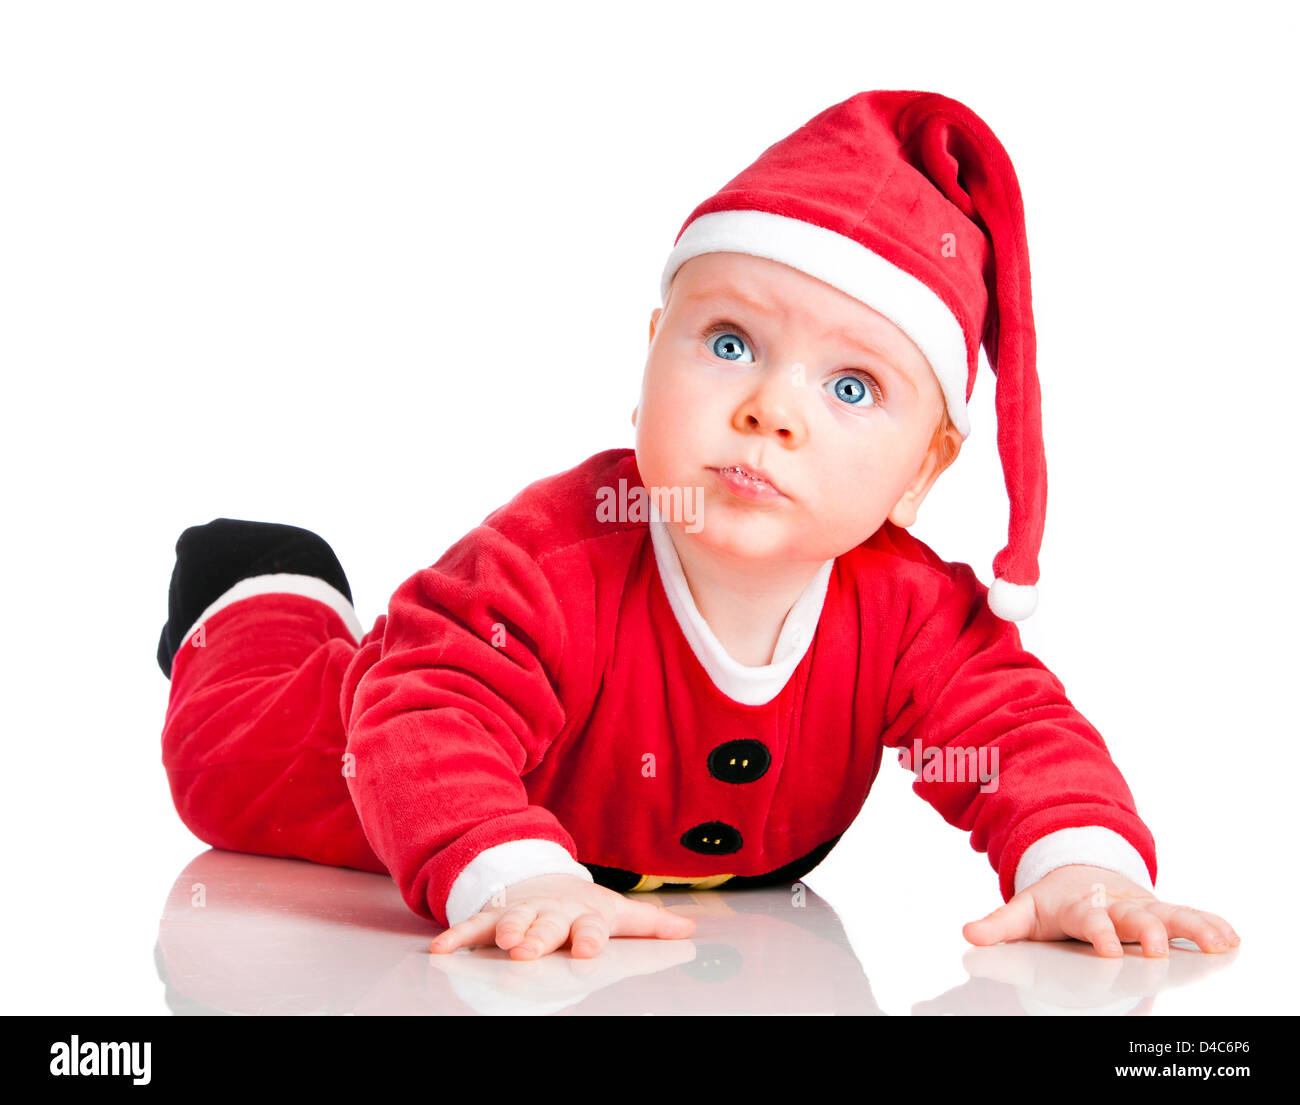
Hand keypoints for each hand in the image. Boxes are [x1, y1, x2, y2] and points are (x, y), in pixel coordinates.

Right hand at [428, 873, 695, 959]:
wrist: (541, 878)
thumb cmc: (583, 907)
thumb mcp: (615, 911)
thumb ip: (649, 924)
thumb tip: (691, 929)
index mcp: (584, 914)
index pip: (590, 926)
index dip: (589, 936)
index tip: (587, 949)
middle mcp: (551, 913)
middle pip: (548, 925)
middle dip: (540, 936)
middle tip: (531, 949)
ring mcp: (520, 912)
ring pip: (512, 921)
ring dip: (507, 930)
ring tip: (502, 942)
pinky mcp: (492, 917)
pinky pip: (472, 927)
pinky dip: (457, 936)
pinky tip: (442, 949)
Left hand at [962, 864, 1240, 957]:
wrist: (1079, 874)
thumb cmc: (1054, 902)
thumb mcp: (1024, 911)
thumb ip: (999, 926)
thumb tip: (969, 935)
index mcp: (1082, 906)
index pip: (1090, 920)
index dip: (1098, 932)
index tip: (1107, 947)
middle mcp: (1116, 906)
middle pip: (1135, 919)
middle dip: (1147, 932)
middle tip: (1158, 947)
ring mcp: (1141, 909)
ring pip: (1169, 916)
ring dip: (1192, 928)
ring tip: (1217, 943)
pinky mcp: (1160, 914)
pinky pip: (1188, 919)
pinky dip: (1209, 926)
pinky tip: (1230, 939)